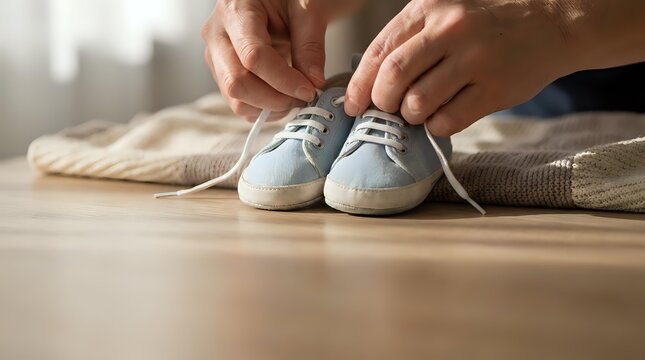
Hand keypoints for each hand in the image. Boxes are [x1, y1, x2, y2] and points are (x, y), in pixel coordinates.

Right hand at [201, 0, 330, 120]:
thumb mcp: (307, 9)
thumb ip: (310, 45)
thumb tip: (313, 83)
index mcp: (235, 10)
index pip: (253, 57)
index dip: (283, 80)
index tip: (310, 89)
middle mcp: (217, 34)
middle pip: (236, 83)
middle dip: (274, 99)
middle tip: (304, 97)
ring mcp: (216, 56)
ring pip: (235, 99)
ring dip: (269, 108)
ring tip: (295, 97)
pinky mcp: (222, 73)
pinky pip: (239, 103)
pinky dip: (264, 109)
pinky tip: (284, 98)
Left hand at [344, 0, 577, 135]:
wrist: (550, 24)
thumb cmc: (485, 25)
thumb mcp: (443, 14)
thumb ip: (408, 41)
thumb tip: (368, 83)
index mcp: (430, 9)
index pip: (379, 50)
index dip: (360, 84)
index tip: (353, 105)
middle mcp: (451, 30)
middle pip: (393, 77)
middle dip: (382, 102)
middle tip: (388, 109)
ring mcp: (475, 59)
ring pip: (418, 103)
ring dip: (411, 116)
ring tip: (421, 111)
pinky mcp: (495, 89)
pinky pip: (448, 121)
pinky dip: (436, 126)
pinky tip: (443, 117)